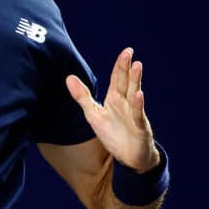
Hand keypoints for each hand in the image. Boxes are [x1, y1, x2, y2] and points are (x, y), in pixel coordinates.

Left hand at [66, 48, 159, 172]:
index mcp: (115, 100)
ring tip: (137, 65)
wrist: (129, 158)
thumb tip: (68, 77)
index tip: (126, 51)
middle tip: (129, 52)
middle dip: (127, 68)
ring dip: (136, 81)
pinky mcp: (140, 127)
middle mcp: (126, 104)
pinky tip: (139, 95)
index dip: (120, 65)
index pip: (117, 79)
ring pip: (134, 95)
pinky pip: (138, 115)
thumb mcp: (94, 114)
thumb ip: (82, 97)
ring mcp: (135, 115)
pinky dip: (138, 105)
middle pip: (126, 83)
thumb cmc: (114, 134)